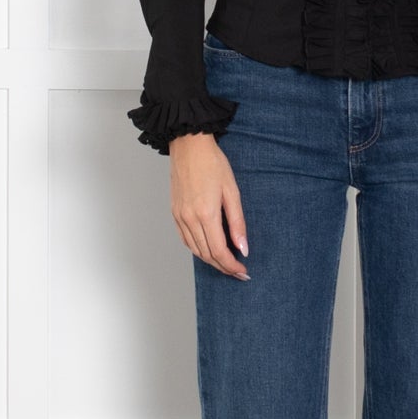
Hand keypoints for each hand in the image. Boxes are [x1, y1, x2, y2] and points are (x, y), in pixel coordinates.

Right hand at [168, 133, 249, 278]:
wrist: (189, 146)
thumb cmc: (213, 164)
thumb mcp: (232, 191)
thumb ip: (237, 223)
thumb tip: (243, 248)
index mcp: (206, 214)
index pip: (219, 251)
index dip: (231, 266)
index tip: (243, 271)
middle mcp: (189, 219)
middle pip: (207, 255)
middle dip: (224, 267)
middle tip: (238, 272)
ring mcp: (179, 217)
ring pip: (195, 250)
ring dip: (211, 261)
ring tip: (226, 264)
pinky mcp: (174, 213)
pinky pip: (186, 239)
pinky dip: (198, 250)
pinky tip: (208, 250)